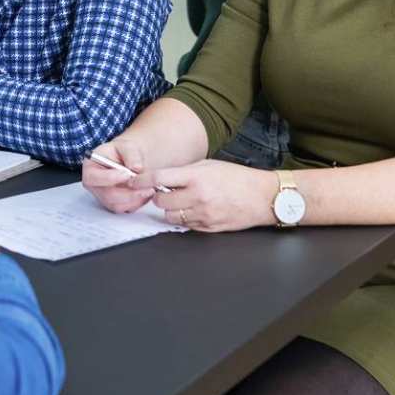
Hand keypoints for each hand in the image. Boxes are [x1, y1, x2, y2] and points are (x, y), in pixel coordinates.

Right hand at [81, 139, 154, 213]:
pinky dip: (139, 202)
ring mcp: (105, 197)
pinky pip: (127, 209)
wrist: (130, 160)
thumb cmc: (123, 151)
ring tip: (149, 187)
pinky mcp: (116, 205)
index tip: (127, 174)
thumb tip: (136, 168)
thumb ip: (131, 153)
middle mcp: (95, 186)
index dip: (109, 178)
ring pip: (118, 205)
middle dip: (128, 192)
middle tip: (145, 185)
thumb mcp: (126, 145)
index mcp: (91, 168)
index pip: (92, 178)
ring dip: (136, 198)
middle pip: (107, 195)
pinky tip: (145, 191)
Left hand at [131, 160, 277, 231]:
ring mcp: (203, 215)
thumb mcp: (209, 165)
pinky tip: (193, 210)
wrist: (262, 197)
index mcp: (196, 177)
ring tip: (181, 201)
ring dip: (170, 209)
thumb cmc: (237, 177)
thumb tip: (162, 178)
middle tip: (164, 192)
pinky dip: (184, 218)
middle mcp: (197, 197)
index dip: (141, 181)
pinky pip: (185, 225)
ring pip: (170, 217)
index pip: (159, 178)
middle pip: (160, 202)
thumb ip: (184, 172)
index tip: (132, 182)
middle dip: (158, 197)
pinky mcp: (208, 228)